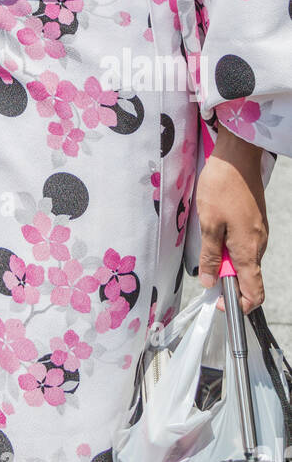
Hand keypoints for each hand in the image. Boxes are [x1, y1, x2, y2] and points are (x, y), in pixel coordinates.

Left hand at [196, 122, 267, 313]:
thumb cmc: (221, 187)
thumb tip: (209, 282)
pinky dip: (229, 243)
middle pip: (246, 275)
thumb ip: (210, 255)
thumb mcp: (208, 223)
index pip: (255, 292)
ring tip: (207, 241)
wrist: (237, 157)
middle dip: (225, 276)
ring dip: (225, 257)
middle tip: (204, 265)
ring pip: (244, 258)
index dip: (239, 304)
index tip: (218, 300)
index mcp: (248, 250)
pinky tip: (215, 228)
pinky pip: (244, 242)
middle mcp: (258, 244)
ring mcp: (258, 232)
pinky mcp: (254, 220)